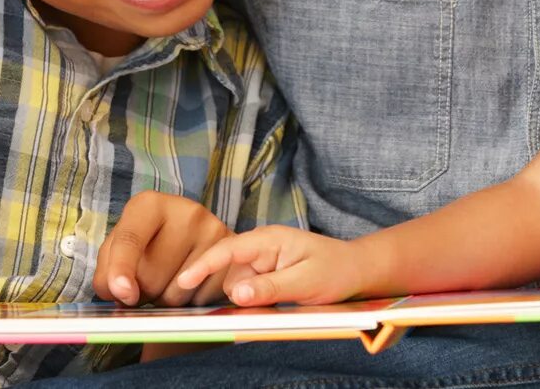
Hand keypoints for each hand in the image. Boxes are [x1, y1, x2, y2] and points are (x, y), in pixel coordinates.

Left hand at [92, 191, 233, 306]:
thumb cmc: (147, 242)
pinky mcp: (231, 256)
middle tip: (145, 281)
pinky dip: (189, 301)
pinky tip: (189, 283)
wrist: (191, 235)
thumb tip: (123, 294)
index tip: (121, 293)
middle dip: (142, 292)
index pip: (130, 240)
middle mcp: (186, 212)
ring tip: (168, 279)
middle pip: (152, 276)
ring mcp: (213, 231)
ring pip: (176, 293)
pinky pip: (201, 298)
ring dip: (164, 299)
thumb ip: (108, 271)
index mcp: (149, 204)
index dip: (121, 269)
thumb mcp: (118, 247)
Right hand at [175, 226, 369, 306]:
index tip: (182, 280)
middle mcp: (261, 247)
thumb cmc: (335, 270)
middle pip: (230, 275)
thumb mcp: (304, 282)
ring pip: (238, 286)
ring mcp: (262, 260)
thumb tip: (236, 295)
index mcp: (269, 240)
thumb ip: (269, 287)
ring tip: (286, 296)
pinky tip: (280, 298)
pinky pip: (249, 290)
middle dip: (242, 293)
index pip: (227, 250)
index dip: (203, 265)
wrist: (356, 270)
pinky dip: (257, 299)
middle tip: (277, 298)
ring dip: (252, 299)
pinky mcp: (265, 273)